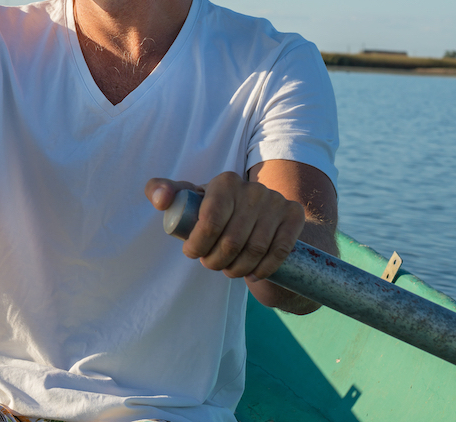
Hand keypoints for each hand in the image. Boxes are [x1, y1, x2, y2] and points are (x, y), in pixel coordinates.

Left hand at [145, 172, 304, 280]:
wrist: (257, 212)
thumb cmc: (212, 207)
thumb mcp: (187, 198)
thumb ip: (161, 191)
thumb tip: (161, 201)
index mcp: (225, 182)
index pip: (210, 221)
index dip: (198, 245)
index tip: (192, 254)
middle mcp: (253, 188)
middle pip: (232, 240)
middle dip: (216, 260)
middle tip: (211, 265)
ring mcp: (276, 201)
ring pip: (255, 249)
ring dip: (238, 268)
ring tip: (228, 270)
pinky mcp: (294, 215)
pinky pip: (279, 250)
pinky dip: (264, 268)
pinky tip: (253, 273)